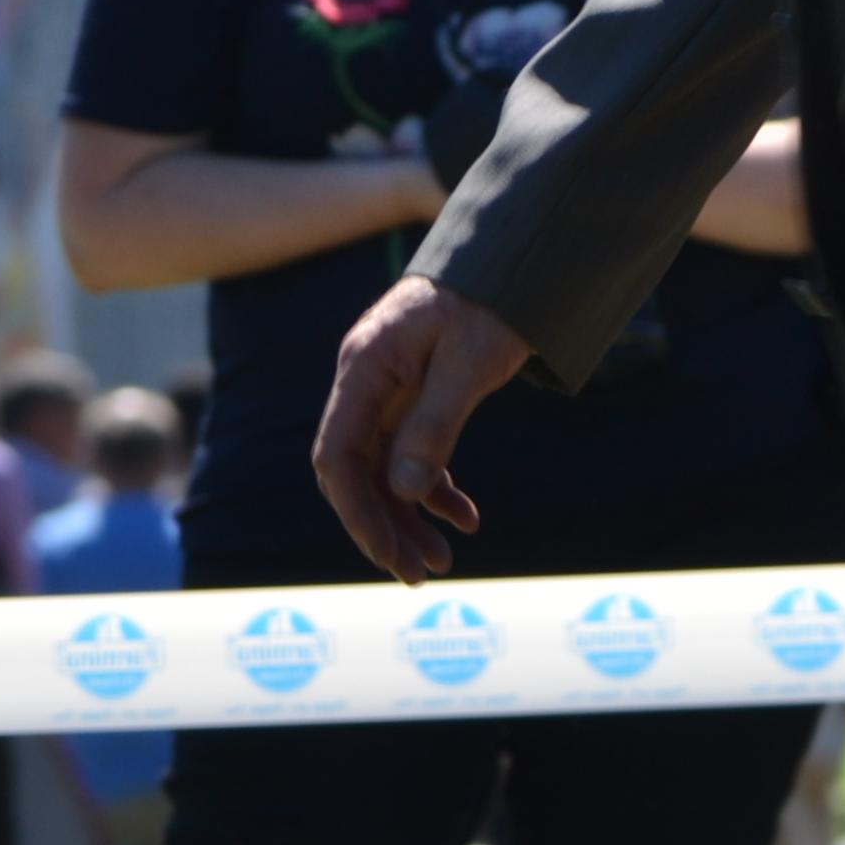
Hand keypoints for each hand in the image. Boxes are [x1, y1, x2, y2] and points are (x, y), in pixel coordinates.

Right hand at [312, 274, 531, 581]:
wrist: (507, 268)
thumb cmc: (488, 306)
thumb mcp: (469, 365)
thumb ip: (435, 425)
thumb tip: (404, 491)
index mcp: (364, 370)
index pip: (336, 455)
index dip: (356, 511)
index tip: (387, 555)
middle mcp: (365, 384)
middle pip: (354, 471)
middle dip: (381, 527)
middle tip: (419, 577)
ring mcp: (386, 393)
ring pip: (382, 471)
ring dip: (407, 519)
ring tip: (441, 562)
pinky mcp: (412, 400)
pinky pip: (412, 457)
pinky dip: (435, 491)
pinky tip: (466, 519)